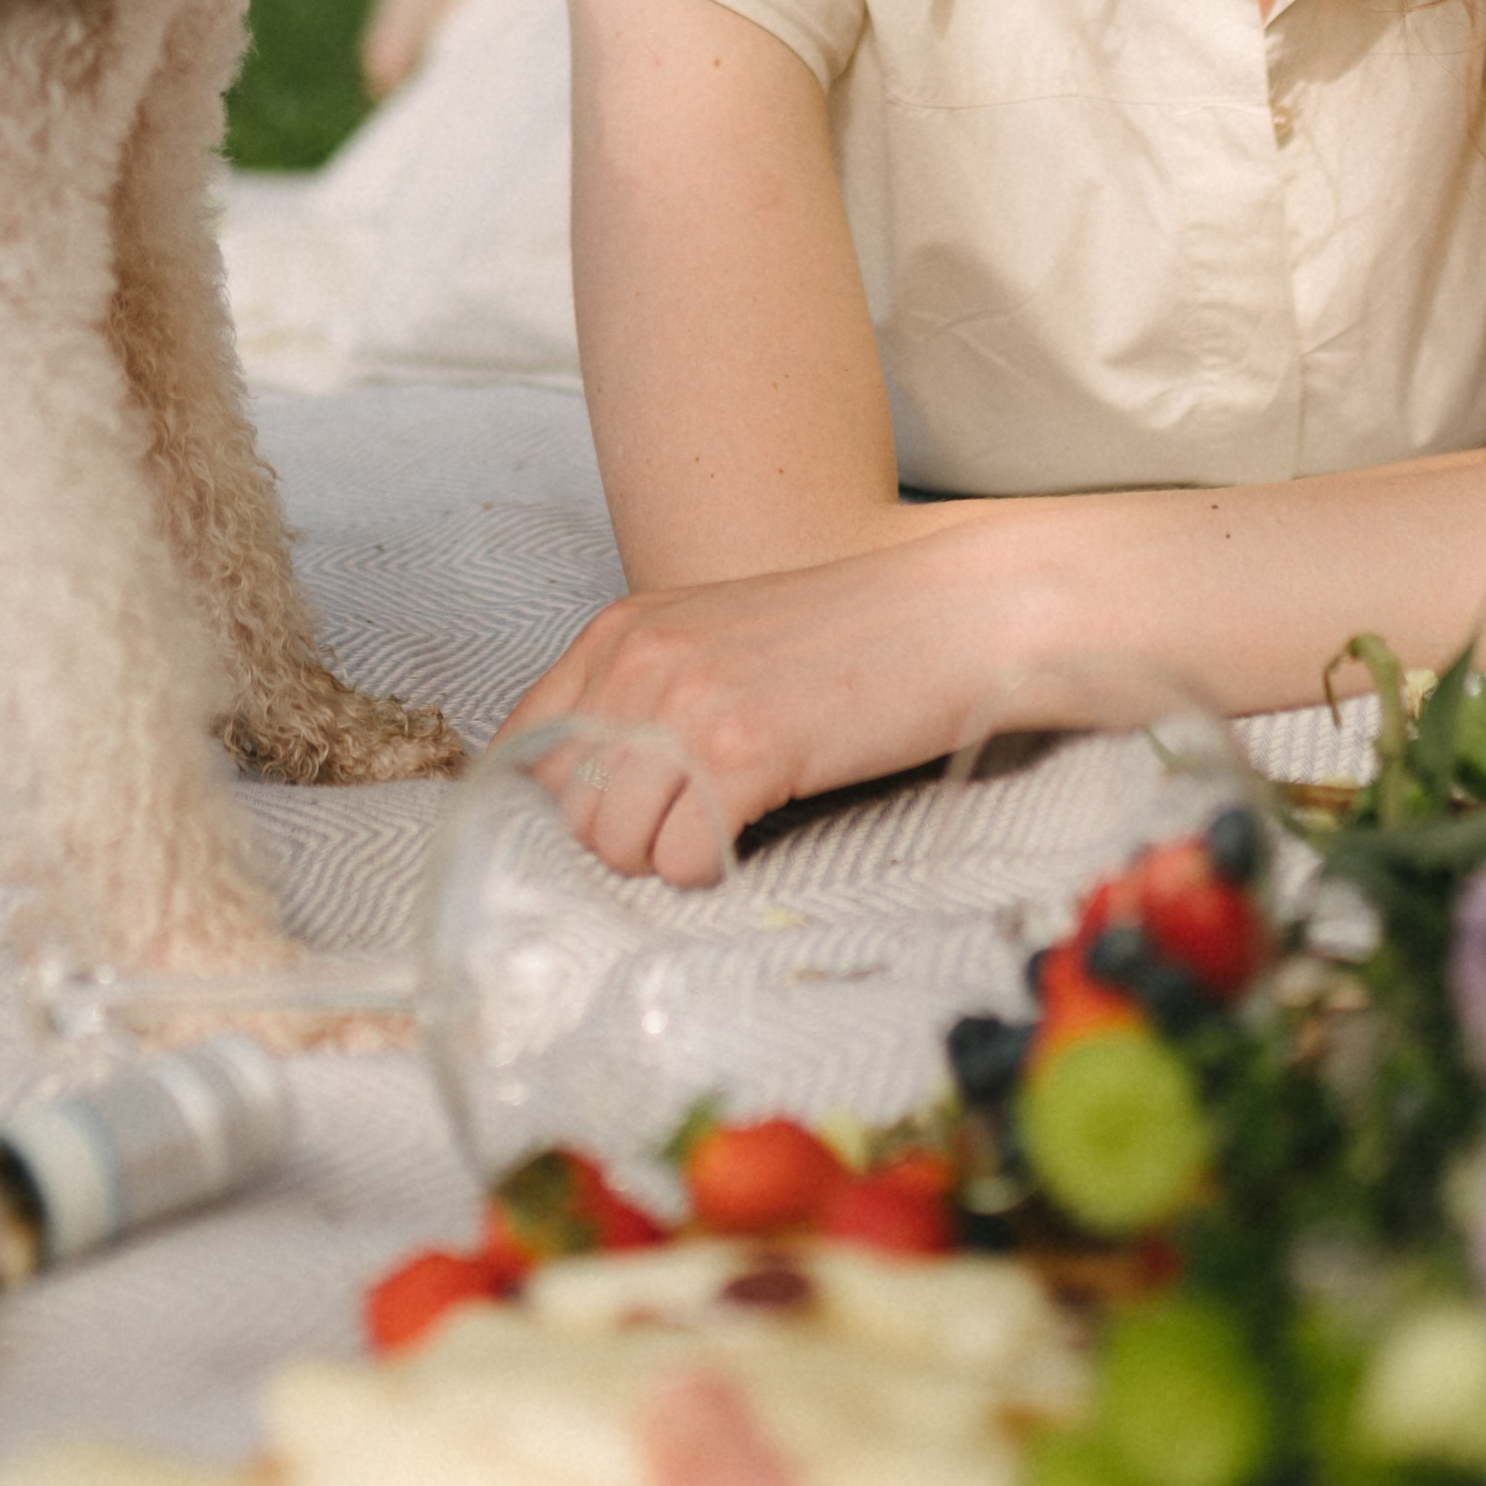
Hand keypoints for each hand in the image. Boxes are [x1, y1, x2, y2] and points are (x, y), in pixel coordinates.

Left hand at [492, 522, 1033, 880]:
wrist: (959, 615)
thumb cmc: (849, 638)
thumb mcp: (717, 641)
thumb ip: (641, 695)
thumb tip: (581, 794)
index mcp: (623, 629)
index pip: (526, 745)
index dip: (561, 804)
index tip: (616, 821)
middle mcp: (640, 659)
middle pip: (566, 809)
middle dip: (622, 837)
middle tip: (697, 820)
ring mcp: (688, 703)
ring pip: (614, 845)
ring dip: (668, 858)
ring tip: (731, 821)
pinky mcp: (744, 751)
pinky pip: (681, 861)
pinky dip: (713, 870)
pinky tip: (758, 828)